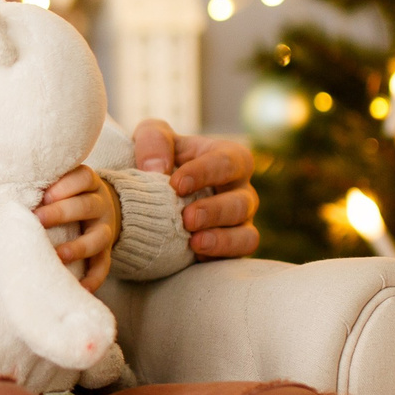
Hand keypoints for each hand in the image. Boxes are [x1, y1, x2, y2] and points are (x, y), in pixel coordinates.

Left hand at [36, 166, 119, 292]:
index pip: (84, 178)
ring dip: (79, 246)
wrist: (98, 210)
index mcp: (88, 184)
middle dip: (62, 212)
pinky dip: (94, 278)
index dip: (66, 186)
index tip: (44, 195)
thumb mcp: (59, 184)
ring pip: (99, 237)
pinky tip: (81, 288)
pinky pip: (103, 266)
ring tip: (59, 255)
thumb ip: (39, 185)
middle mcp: (100, 205)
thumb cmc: (65, 197)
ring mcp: (105, 230)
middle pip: (86, 206)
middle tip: (38, 219)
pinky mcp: (106, 253)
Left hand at [131, 120, 258, 259]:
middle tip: (187, 218)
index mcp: (227, 157)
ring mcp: (239, 222)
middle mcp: (239, 190)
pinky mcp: (231, 247)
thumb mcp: (151, 137)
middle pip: (241, 202)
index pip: (228, 162)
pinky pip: (237, 255)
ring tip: (194, 243)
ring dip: (222, 240)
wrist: (148, 195)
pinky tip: (195, 257)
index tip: (176, 185)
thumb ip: (154, 141)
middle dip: (215, 211)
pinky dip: (218, 257)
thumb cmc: (157, 158)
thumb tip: (156, 168)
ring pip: (246, 234)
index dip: (205, 173)